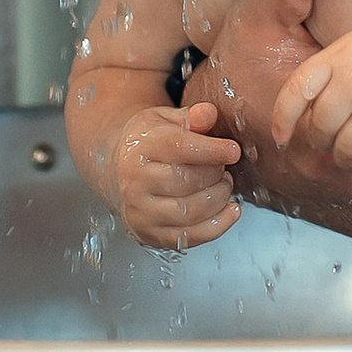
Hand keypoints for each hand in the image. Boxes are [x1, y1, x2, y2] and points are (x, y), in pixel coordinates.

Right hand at [113, 97, 240, 250]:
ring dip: (218, 198)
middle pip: (187, 181)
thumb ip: (190, 116)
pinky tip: (230, 209)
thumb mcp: (165, 120)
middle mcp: (136, 182)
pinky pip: (191, 237)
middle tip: (222, 167)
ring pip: (191, 211)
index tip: (233, 150)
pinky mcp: (150, 234)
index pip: (179, 148)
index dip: (212, 150)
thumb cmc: (148, 144)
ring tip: (223, 184)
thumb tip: (208, 114)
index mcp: (141, 148)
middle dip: (215, 174)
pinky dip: (218, 225)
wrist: (118, 171)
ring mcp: (141, 211)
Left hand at [272, 22, 351, 176]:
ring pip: (345, 156)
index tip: (283, 139)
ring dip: (351, 162)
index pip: (295, 92)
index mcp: (340, 57)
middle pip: (319, 132)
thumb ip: (331, 70)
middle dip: (326, 145)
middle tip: (343, 143)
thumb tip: (302, 112)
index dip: (283, 120)